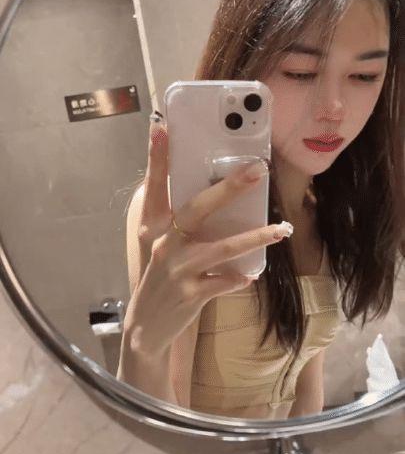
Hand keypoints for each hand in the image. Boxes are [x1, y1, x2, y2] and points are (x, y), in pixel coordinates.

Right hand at [122, 112, 293, 357]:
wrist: (146, 327)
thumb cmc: (158, 278)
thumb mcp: (160, 246)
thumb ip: (179, 222)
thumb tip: (215, 195)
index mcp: (153, 227)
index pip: (154, 185)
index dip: (157, 156)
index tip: (162, 126)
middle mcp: (164, 244)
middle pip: (198, 209)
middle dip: (229, 188)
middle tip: (257, 170)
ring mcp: (177, 270)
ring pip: (222, 248)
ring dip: (255, 237)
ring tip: (282, 229)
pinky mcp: (192, 294)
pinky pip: (226, 281)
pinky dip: (239, 277)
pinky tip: (249, 276)